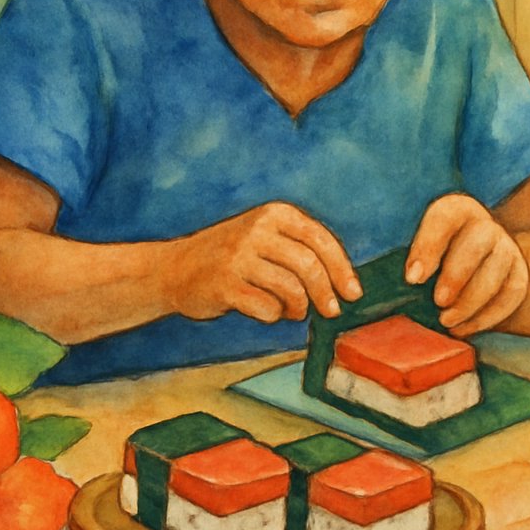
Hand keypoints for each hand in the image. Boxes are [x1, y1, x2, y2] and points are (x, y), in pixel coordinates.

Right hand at [175, 202, 360, 322]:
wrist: (176, 268)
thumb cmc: (232, 258)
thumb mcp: (267, 238)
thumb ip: (301, 251)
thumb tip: (346, 285)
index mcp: (274, 213)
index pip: (321, 240)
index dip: (342, 270)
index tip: (353, 293)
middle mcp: (257, 229)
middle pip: (309, 265)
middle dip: (326, 294)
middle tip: (332, 311)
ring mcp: (238, 256)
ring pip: (291, 289)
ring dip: (298, 307)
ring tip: (292, 310)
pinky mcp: (224, 283)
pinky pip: (266, 308)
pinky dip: (273, 315)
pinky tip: (265, 310)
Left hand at [405, 193, 528, 336]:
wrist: (475, 265)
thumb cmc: (436, 260)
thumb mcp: (421, 252)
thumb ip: (413, 264)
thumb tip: (397, 286)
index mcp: (456, 212)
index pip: (445, 218)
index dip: (429, 246)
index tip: (413, 279)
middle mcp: (484, 226)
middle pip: (479, 239)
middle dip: (458, 273)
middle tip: (438, 301)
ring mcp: (506, 249)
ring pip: (498, 269)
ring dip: (472, 299)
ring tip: (447, 321)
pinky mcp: (518, 274)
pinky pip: (511, 294)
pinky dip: (488, 316)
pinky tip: (463, 329)